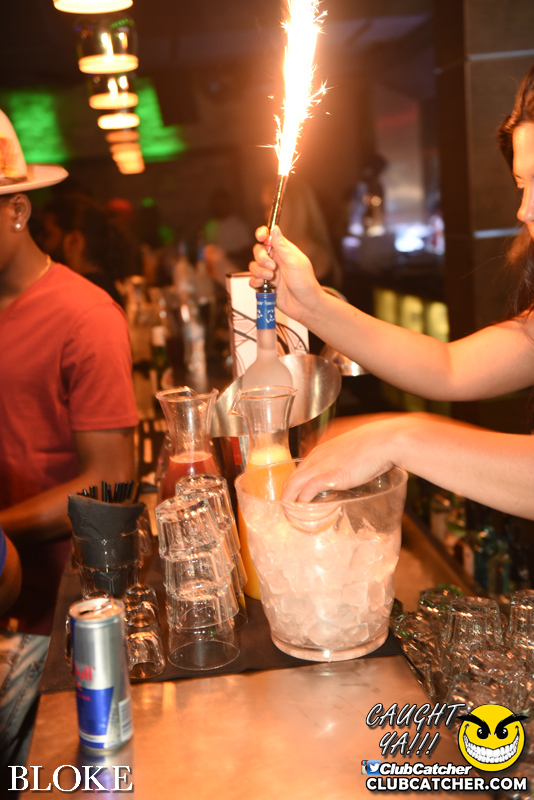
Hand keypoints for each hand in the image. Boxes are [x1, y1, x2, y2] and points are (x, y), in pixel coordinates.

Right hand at [249, 225, 322, 322]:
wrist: (305, 305)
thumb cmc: (305, 283)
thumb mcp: (294, 261)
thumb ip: (282, 246)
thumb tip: (275, 228)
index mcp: (284, 251)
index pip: (269, 237)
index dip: (262, 234)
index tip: (260, 237)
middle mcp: (275, 260)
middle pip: (258, 251)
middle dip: (262, 258)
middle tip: (273, 267)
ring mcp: (269, 273)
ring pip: (254, 266)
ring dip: (259, 271)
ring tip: (271, 278)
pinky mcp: (265, 286)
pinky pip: (253, 280)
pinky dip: (255, 282)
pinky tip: (264, 285)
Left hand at [281, 419, 398, 501]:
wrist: (385, 440)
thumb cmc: (376, 443)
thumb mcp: (355, 450)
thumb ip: (347, 459)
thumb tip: (350, 470)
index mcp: (322, 449)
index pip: (301, 469)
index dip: (296, 483)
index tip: (296, 494)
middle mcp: (317, 456)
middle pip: (292, 477)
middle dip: (287, 493)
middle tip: (288, 506)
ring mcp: (322, 466)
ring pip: (294, 484)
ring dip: (289, 499)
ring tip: (289, 512)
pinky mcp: (330, 476)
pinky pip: (307, 491)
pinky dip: (301, 501)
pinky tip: (301, 510)